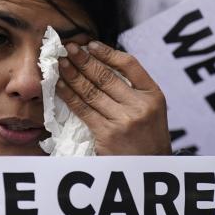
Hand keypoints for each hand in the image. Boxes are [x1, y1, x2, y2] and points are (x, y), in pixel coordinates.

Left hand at [57, 40, 171, 155]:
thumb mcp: (152, 110)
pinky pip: (84, 109)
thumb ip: (133, 90)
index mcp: (153, 94)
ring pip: (92, 91)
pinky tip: (60, 86)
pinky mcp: (107, 134)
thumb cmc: (148, 138)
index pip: (129, 64)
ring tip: (61, 64)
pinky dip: (70, 96)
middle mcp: (140, 105)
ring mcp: (124, 120)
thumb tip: (102, 66)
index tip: (90, 45)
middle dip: (84, 60)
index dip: (108, 53)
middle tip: (69, 48)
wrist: (149, 169)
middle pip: (106, 76)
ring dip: (73, 75)